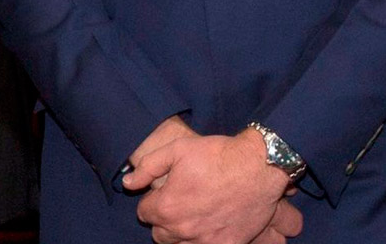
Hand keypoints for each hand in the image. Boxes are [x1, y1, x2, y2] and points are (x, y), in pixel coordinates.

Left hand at [123, 128, 300, 243]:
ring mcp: (205, 241)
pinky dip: (201, 241)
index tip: (163, 190)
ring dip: (179, 233)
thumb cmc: (216, 155)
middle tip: (176, 202)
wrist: (256, 167)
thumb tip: (128, 183)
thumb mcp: (176, 149)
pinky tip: (207, 225)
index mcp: (167, 206)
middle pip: (159, 234)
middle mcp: (183, 229)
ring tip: (190, 214)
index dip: (151, 199)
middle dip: (162, 219)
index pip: (144, 212)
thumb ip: (148, 167)